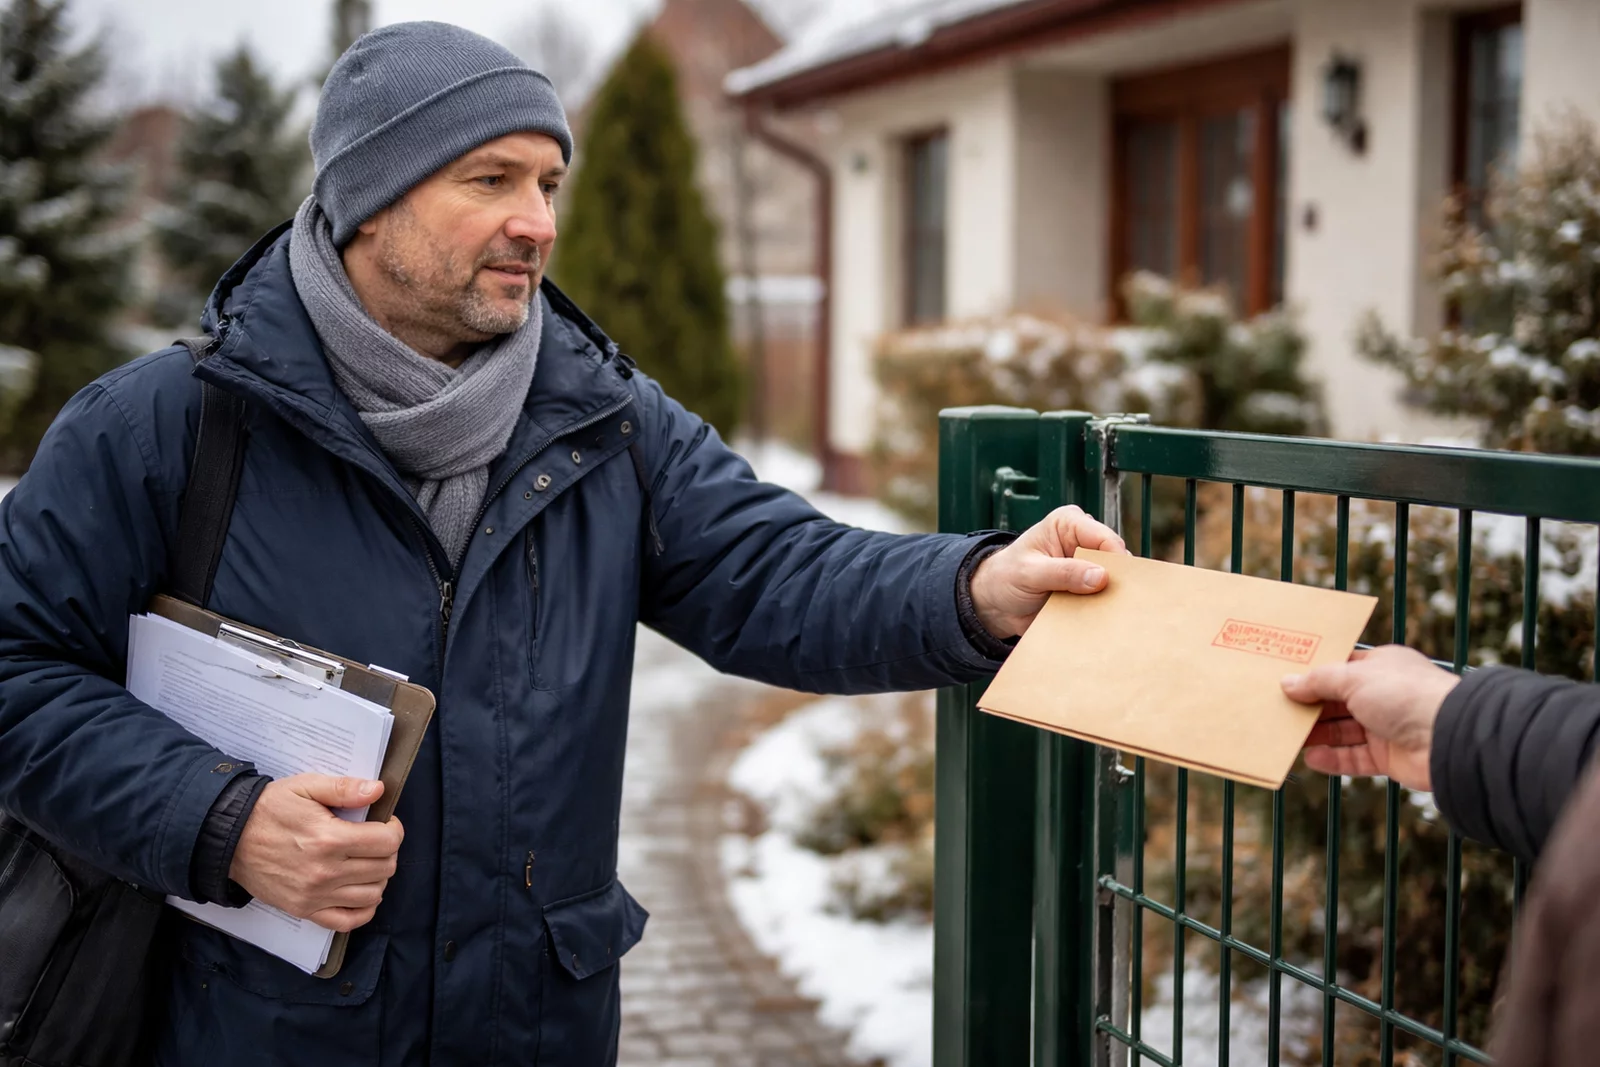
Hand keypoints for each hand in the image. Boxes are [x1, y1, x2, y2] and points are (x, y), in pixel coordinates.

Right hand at [229, 774, 403, 932]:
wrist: (228, 838)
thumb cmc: (268, 809)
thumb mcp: (305, 786)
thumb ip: (344, 788)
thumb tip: (378, 790)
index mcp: (329, 838)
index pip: (387, 842)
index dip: (394, 829)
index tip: (386, 823)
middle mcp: (325, 872)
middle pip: (384, 868)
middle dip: (388, 851)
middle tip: (375, 840)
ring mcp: (315, 895)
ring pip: (372, 895)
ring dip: (378, 878)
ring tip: (366, 862)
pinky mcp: (304, 910)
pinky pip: (347, 921)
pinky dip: (363, 910)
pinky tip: (360, 891)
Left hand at [969, 505, 1129, 638]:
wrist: (995, 604)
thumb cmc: (1005, 577)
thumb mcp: (1030, 573)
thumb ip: (1063, 573)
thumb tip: (1100, 577)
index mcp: (1069, 524)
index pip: (1104, 538)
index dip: (1114, 560)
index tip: (1112, 583)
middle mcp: (1082, 541)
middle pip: (1115, 559)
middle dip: (1116, 580)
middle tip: (1115, 600)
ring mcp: (1087, 566)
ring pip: (1114, 581)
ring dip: (1110, 597)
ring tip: (1106, 611)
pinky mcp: (1087, 588)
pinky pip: (1104, 599)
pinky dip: (1102, 608)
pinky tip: (1099, 618)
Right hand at [1280, 645, 1460, 790]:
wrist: (1447, 738)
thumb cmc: (1406, 695)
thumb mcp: (1354, 678)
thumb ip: (1318, 681)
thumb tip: (1288, 683)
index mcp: (1381, 667)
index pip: (1342, 667)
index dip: (1315, 673)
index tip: (1286, 678)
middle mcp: (1384, 695)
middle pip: (1338, 701)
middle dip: (1310, 706)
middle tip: (1279, 710)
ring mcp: (1386, 727)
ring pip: (1343, 731)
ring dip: (1317, 734)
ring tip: (1289, 736)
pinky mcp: (1389, 757)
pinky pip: (1354, 758)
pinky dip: (1333, 759)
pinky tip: (1312, 757)